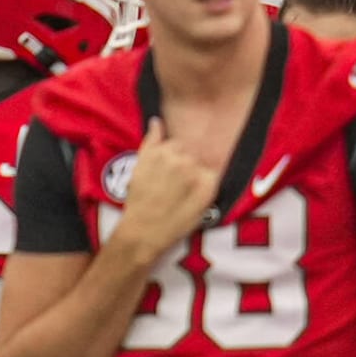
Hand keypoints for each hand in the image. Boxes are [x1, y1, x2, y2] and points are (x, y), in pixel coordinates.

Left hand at [106, 119, 219, 260]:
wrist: (142, 232)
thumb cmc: (173, 226)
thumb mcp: (203, 210)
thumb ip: (211, 183)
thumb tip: (213, 166)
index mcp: (207, 180)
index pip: (211, 164)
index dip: (202, 171)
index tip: (195, 178)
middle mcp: (190, 165)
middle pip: (195, 153)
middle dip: (189, 163)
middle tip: (178, 180)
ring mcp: (168, 157)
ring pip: (177, 144)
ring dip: (175, 152)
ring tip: (166, 170)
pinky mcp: (147, 155)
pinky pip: (154, 134)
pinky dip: (156, 128)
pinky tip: (157, 124)